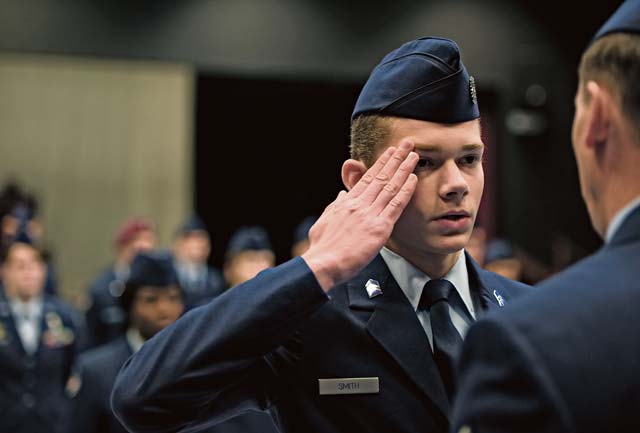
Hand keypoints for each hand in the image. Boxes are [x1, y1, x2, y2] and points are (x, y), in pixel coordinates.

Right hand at [302, 141, 417, 291]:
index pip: (367, 178)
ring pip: (390, 186)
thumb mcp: (324, 221)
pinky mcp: (379, 228)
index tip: (390, 152)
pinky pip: (395, 205)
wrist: (323, 263)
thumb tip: (341, 194)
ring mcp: (370, 215)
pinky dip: (406, 190)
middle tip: (407, 144)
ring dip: (404, 168)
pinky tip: (414, 178)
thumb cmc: (322, 247)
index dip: (381, 163)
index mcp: (346, 203)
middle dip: (395, 158)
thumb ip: (335, 206)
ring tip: (414, 155)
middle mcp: (359, 204)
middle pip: (381, 176)